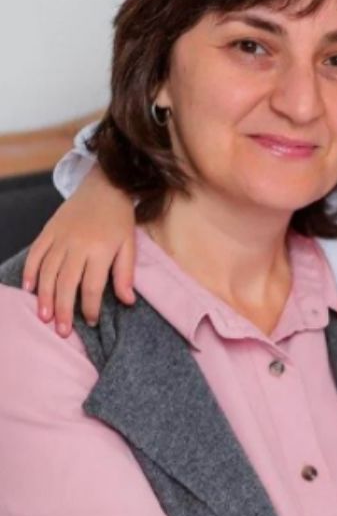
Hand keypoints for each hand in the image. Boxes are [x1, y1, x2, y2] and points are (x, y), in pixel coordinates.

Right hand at [23, 165, 136, 335]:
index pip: (92, 286)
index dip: (90, 307)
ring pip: (47, 271)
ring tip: (43, 317)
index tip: (92, 322)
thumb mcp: (129, 244)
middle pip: (66, 282)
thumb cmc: (119, 218)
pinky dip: (30, 271)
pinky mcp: (49, 230)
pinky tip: (28, 289)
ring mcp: (60, 237)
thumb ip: (126, 273)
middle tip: (62, 331)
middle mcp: (77, 245)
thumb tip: (127, 301)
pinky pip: (36, 252)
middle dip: (63, 309)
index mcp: (100, 250)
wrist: (105, 184)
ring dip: (44, 296)